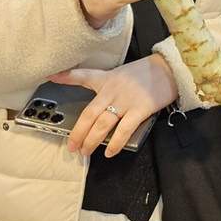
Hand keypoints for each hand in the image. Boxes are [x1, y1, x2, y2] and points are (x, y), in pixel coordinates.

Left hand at [50, 56, 176, 157]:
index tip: (50, 76)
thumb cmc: (147, 74)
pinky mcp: (140, 109)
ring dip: (91, 141)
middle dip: (77, 132)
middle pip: (89, 114)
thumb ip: (110, 89)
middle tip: (71, 146)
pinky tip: (109, 151)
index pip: (84, 76)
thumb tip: (101, 113)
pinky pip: (124, 129)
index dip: (66, 76)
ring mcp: (126, 100)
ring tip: (85, 151)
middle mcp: (113, 90)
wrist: (171, 69)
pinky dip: (115, 143)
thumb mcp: (123, 74)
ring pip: (102, 124)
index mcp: (108, 79)